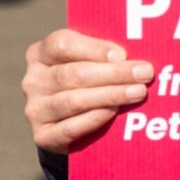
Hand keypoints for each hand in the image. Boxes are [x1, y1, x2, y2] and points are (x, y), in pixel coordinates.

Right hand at [22, 29, 151, 153]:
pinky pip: (69, 128)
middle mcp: (33, 81)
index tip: (122, 54)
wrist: (71, 126)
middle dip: (114, 73)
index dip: (93, 48)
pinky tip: (114, 111)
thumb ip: (105, 55)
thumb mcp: (91, 62)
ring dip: (110, 95)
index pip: (62, 44)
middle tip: (145, 73)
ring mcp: (35, 109)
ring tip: (138, 92)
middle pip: (73, 74)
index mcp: (41, 54)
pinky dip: (94, 118)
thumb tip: (132, 57)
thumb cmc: (89, 82)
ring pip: (73, 100)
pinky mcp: (43, 136)